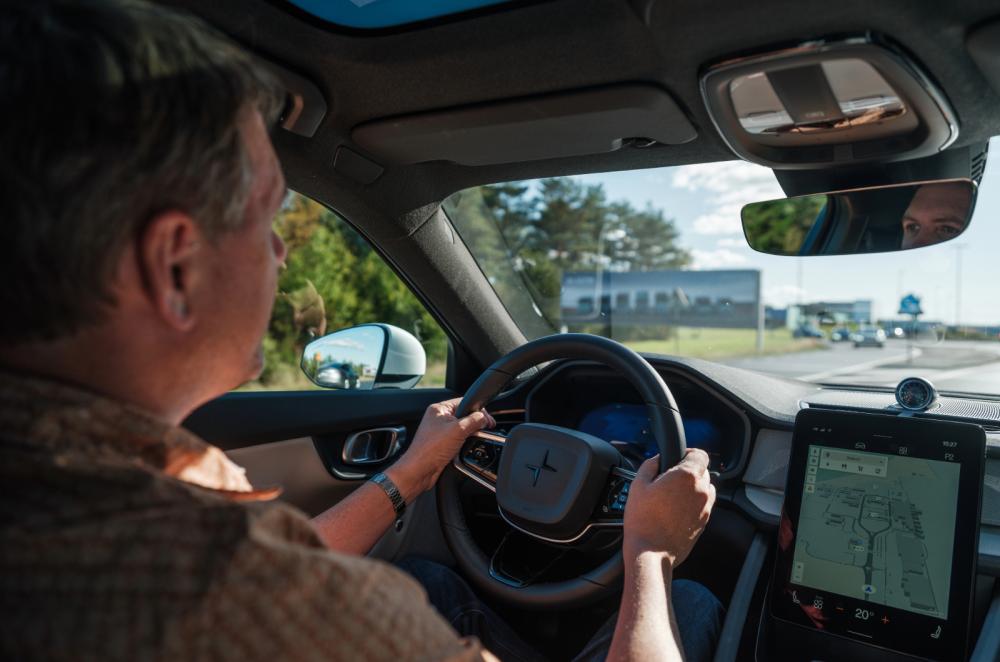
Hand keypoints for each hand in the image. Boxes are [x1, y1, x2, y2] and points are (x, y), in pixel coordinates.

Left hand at [386, 398, 494, 502]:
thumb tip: (483, 418)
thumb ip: (474, 420)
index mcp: (439, 409)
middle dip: (475, 423)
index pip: (463, 402)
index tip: (488, 420)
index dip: (477, 410)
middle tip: (484, 429)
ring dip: (469, 434)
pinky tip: (465, 448)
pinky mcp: (441, 445)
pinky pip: (457, 440)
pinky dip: (464, 443)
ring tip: (472, 439)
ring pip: (461, 429)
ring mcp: (439, 433)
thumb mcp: (458, 430)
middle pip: (464, 416)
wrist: (419, 471)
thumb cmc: (430, 450)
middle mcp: (438, 419)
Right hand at [622, 448, 715, 567]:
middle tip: (669, 479)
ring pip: (705, 489)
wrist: (651, 552)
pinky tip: (676, 510)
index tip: (677, 458)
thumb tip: (657, 459)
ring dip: (693, 488)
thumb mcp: (638, 485)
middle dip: (688, 471)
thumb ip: (650, 465)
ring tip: (673, 496)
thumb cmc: (643, 520)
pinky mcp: (705, 522)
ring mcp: (705, 508)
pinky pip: (703, 505)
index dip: (688, 453)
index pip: (700, 454)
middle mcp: (701, 490)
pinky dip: (694, 503)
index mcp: (687, 476)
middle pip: (703, 471)